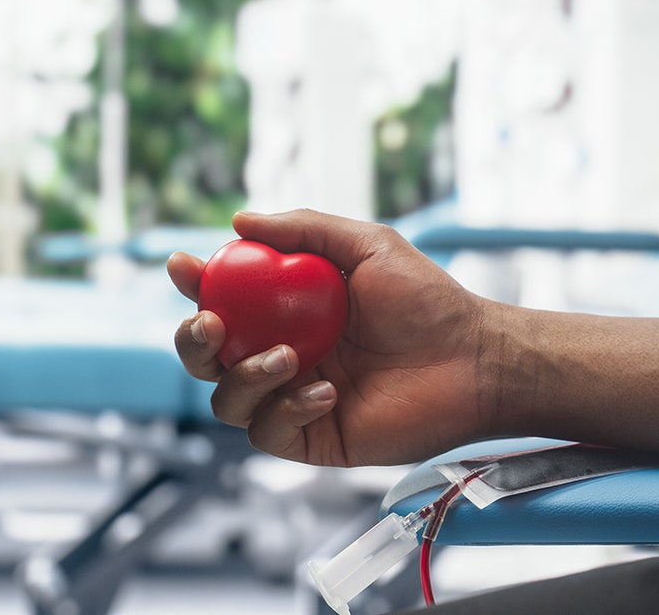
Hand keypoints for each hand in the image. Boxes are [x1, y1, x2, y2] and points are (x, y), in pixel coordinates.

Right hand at [169, 209, 498, 466]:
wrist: (473, 359)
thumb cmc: (429, 301)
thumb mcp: (370, 246)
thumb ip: (307, 229)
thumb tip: (239, 221)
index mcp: (292, 311)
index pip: (227, 300)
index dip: (197, 286)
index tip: (185, 267)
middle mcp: (286, 354)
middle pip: (209, 357)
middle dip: (192, 340)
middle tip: (211, 323)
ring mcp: (296, 399)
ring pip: (227, 400)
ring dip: (241, 377)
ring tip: (287, 357)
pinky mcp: (315, 438)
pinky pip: (267, 433)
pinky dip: (284, 410)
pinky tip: (326, 391)